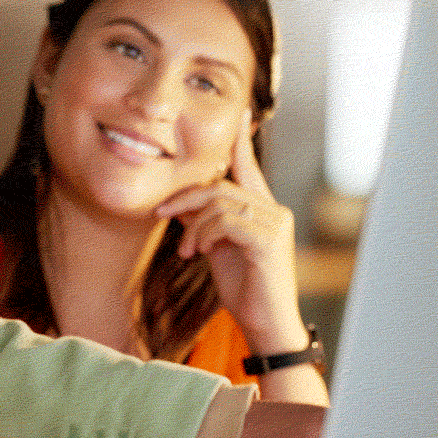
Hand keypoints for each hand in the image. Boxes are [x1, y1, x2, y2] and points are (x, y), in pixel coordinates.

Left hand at [154, 110, 308, 354]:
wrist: (265, 325)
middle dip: (187, 199)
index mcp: (264, 210)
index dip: (241, 142)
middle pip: (222, 186)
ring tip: (187, 251)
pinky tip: (201, 252)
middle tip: (162, 215)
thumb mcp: (218, 250)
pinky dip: (206, 235)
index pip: (249, 168)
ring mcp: (275, 225)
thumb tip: (182, 207)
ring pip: (221, 203)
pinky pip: (227, 223)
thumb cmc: (244, 289)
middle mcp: (274, 211)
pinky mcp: (269, 242)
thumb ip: (206, 224)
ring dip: (194, 225)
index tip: (239, 112)